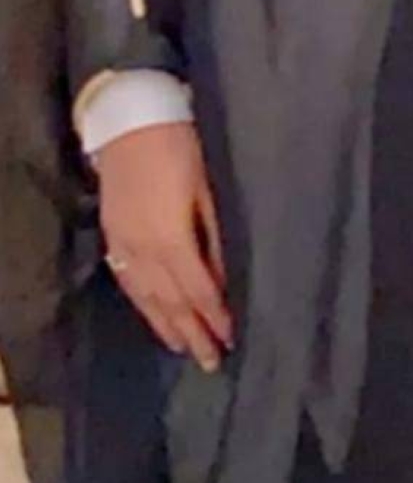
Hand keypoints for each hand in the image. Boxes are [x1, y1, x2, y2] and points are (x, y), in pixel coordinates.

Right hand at [97, 122, 231, 371]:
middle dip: (193, 333)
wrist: (131, 120)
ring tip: (184, 348)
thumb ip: (214, 240)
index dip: (214, 316)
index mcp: (171, 239)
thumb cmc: (180, 147)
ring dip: (166, 325)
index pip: (197, 290)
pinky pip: (127, 281)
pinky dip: (142, 304)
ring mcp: (123, 245)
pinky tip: (151, 313)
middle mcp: (144, 250)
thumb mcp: (208, 190)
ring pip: (146, 297)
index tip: (231, 338)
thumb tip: (226, 280)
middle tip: (211, 362)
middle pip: (171, 302)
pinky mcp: (112, 235)